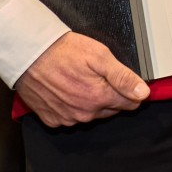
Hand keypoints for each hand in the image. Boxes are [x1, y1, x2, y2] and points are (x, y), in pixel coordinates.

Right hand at [15, 31, 149, 126]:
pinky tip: (67, 91)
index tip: (125, 81)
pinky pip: (71, 117)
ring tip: (80, 81)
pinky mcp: (52, 119)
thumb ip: (123, 77)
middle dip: (111, 95)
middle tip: (98, 76)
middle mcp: (84, 114)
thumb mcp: (100, 56)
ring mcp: (67, 118)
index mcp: (99, 98)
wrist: (29, 55)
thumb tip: (143, 93)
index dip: (131, 91)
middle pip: (111, 109)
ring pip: (92, 115)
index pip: (131, 103)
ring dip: (92, 102)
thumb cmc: (63, 52)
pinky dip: (72, 107)